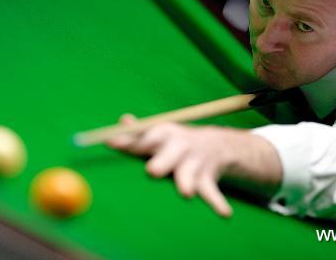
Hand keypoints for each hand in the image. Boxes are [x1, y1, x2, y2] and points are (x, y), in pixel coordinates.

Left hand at [107, 115, 281, 217]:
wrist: (216, 144)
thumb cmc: (174, 142)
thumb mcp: (157, 132)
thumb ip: (137, 132)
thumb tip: (121, 122)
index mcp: (163, 134)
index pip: (144, 136)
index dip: (127, 141)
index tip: (111, 143)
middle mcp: (179, 146)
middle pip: (169, 154)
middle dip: (161, 162)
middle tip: (152, 171)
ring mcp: (194, 162)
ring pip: (188, 174)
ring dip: (186, 183)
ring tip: (186, 193)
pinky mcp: (207, 179)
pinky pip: (212, 192)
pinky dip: (217, 203)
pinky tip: (224, 214)